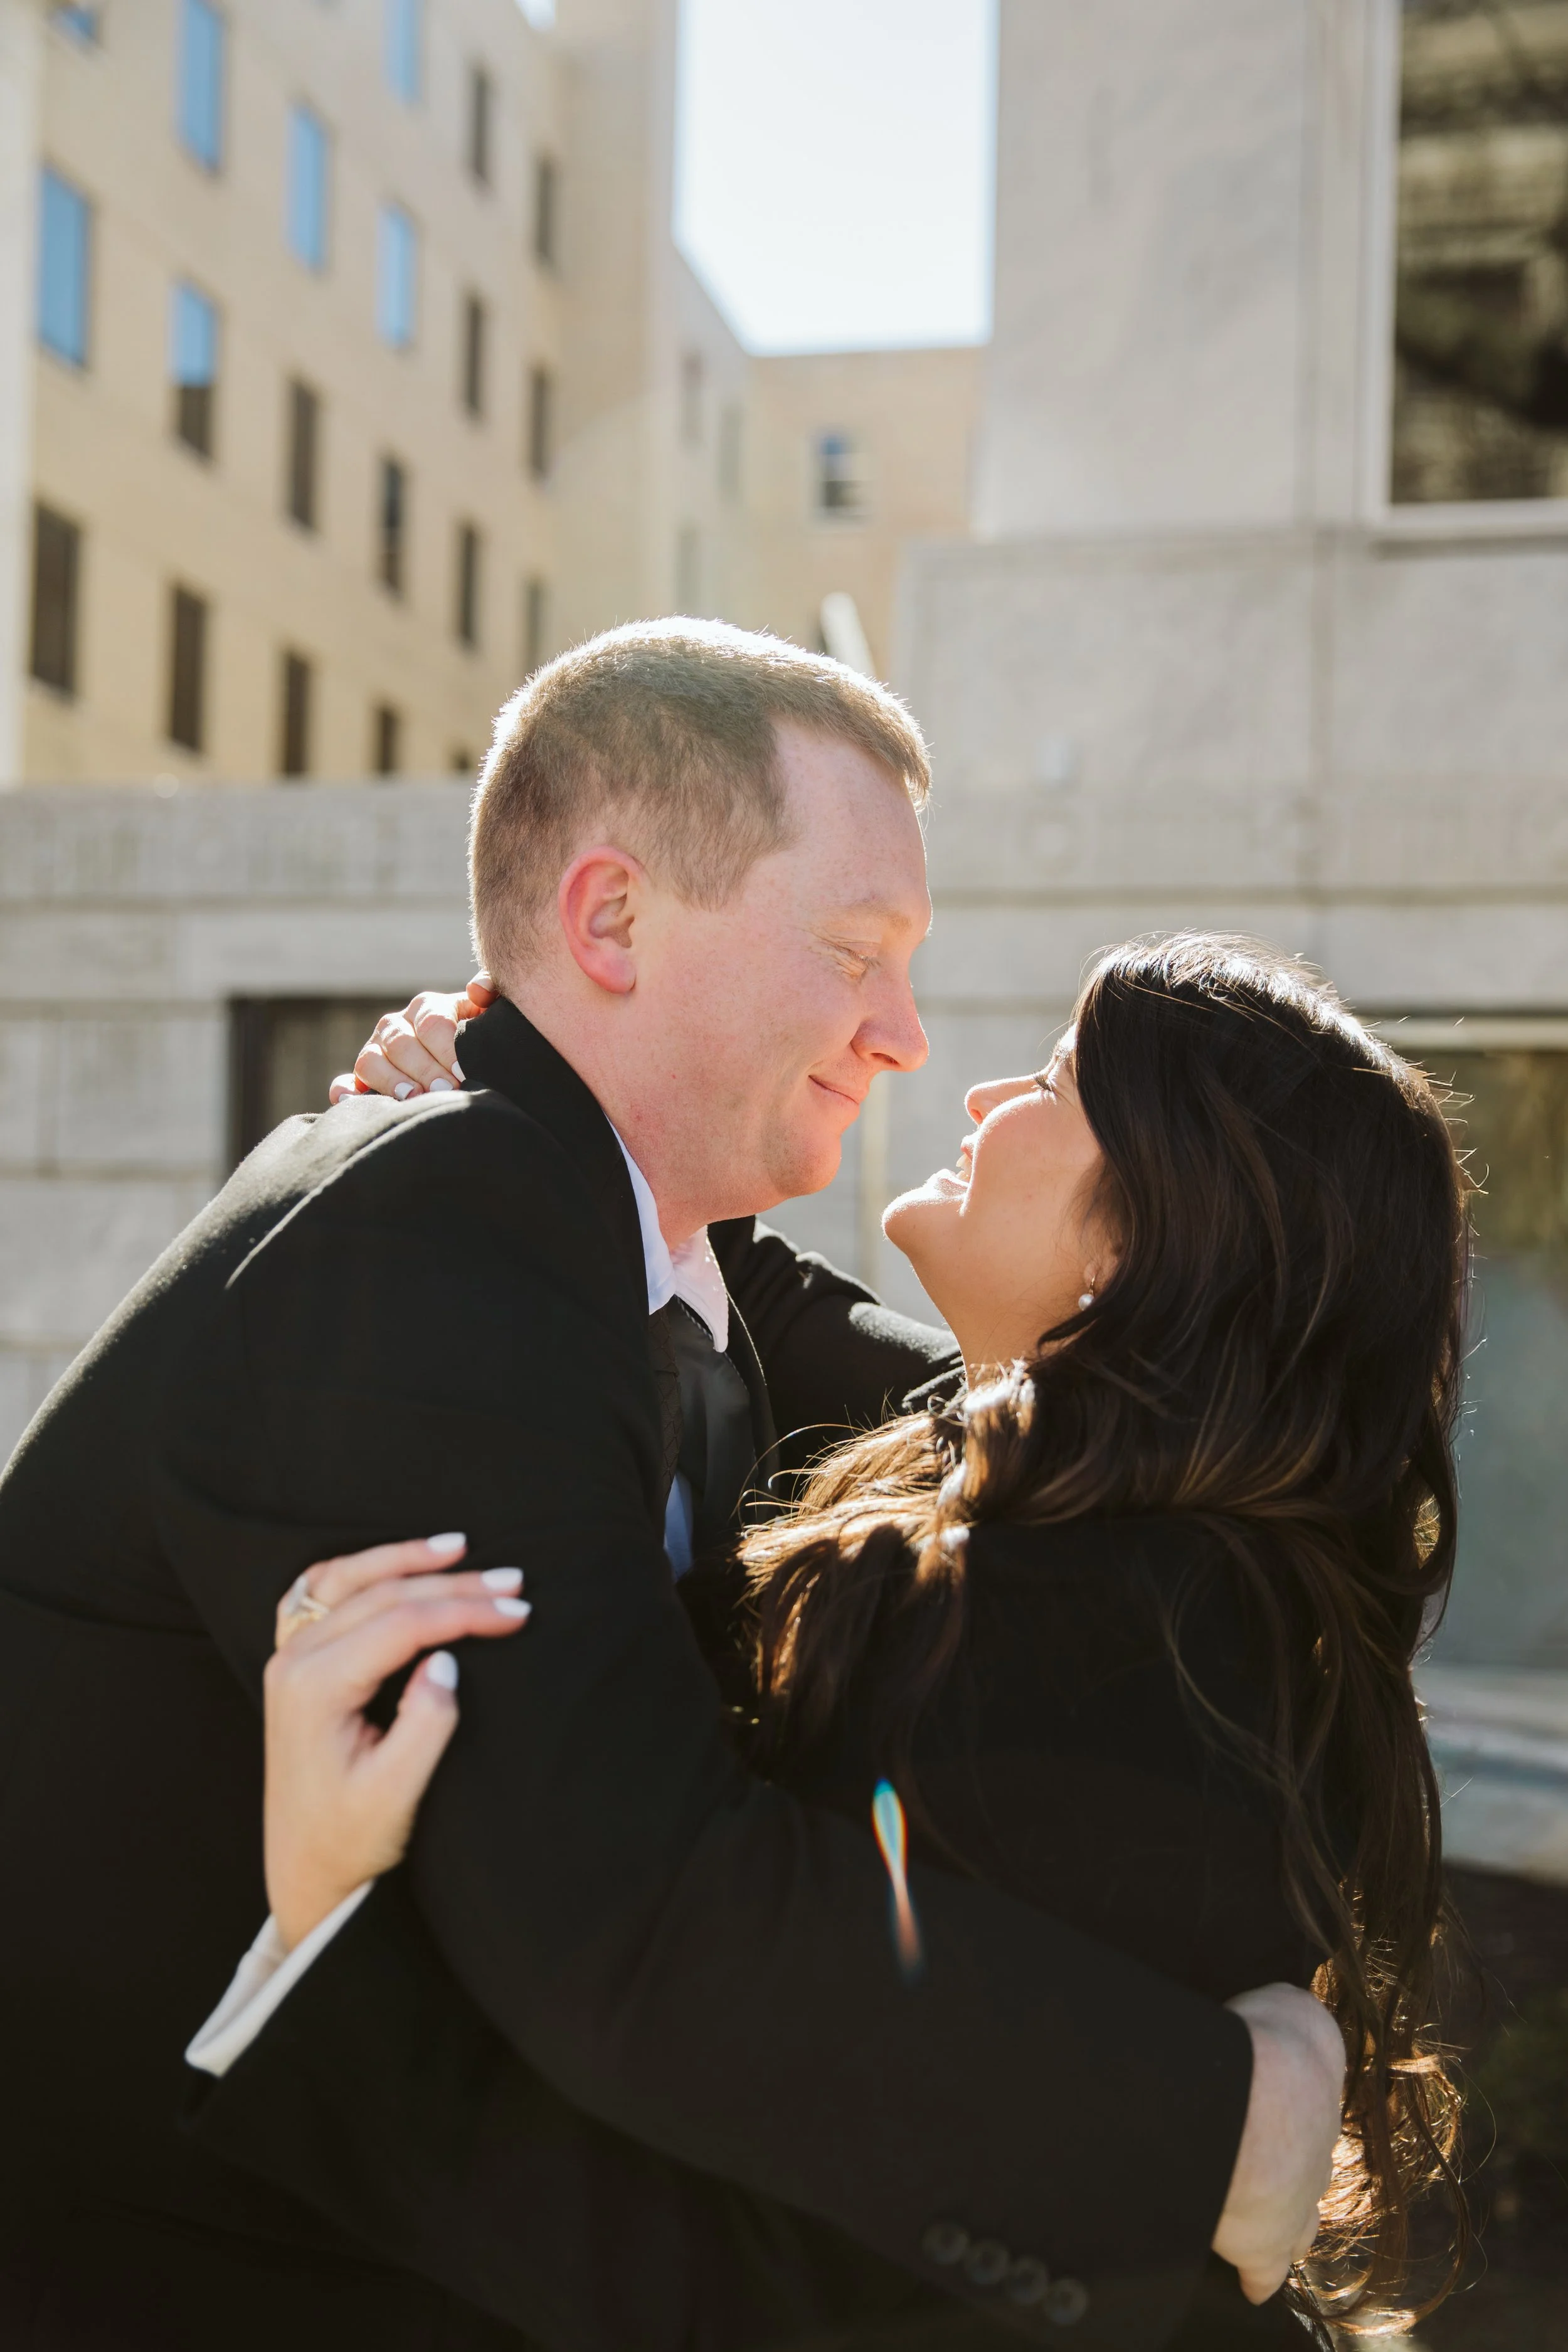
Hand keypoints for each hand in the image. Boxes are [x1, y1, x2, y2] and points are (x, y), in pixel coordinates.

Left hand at [263, 1535, 530, 1950]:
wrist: (305, 1870)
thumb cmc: (350, 1839)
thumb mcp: (397, 1794)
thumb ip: (425, 1723)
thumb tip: (446, 1660)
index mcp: (314, 1690)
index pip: (401, 1625)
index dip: (465, 1612)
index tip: (518, 1610)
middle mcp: (293, 1663)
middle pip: (381, 1596)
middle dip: (453, 1584)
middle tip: (513, 1582)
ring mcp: (287, 1660)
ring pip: (346, 1580)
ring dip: (404, 1559)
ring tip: (459, 1547)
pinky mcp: (293, 1666)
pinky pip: (317, 1595)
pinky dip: (357, 1569)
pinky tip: (390, 1562)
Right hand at [328, 973, 499, 1103]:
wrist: (470, 1059)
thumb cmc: (482, 1038)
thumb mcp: (490, 1014)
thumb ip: (492, 992)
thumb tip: (476, 990)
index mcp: (428, 1007)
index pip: (432, 1024)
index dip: (447, 1048)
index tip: (464, 1072)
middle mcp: (397, 1025)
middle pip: (402, 1044)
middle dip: (424, 1069)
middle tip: (446, 1090)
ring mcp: (376, 1050)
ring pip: (371, 1060)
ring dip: (390, 1080)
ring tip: (412, 1099)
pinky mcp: (363, 1076)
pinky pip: (346, 1081)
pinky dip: (344, 1090)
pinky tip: (351, 1101)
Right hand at [1210, 1982, 1344, 2302]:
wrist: (1261, 2096)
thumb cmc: (1269, 2043)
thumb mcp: (1287, 2006)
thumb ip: (1289, 2011)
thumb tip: (1291, 2009)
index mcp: (1318, 2092)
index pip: (1312, 2107)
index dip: (1292, 2110)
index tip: (1279, 2114)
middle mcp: (1320, 2149)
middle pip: (1312, 2168)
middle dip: (1294, 2170)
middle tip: (1270, 2170)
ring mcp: (1298, 2201)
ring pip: (1300, 2223)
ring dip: (1286, 2224)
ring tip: (1269, 2224)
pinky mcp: (1266, 2242)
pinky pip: (1267, 2269)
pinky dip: (1260, 2276)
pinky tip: (1253, 2285)